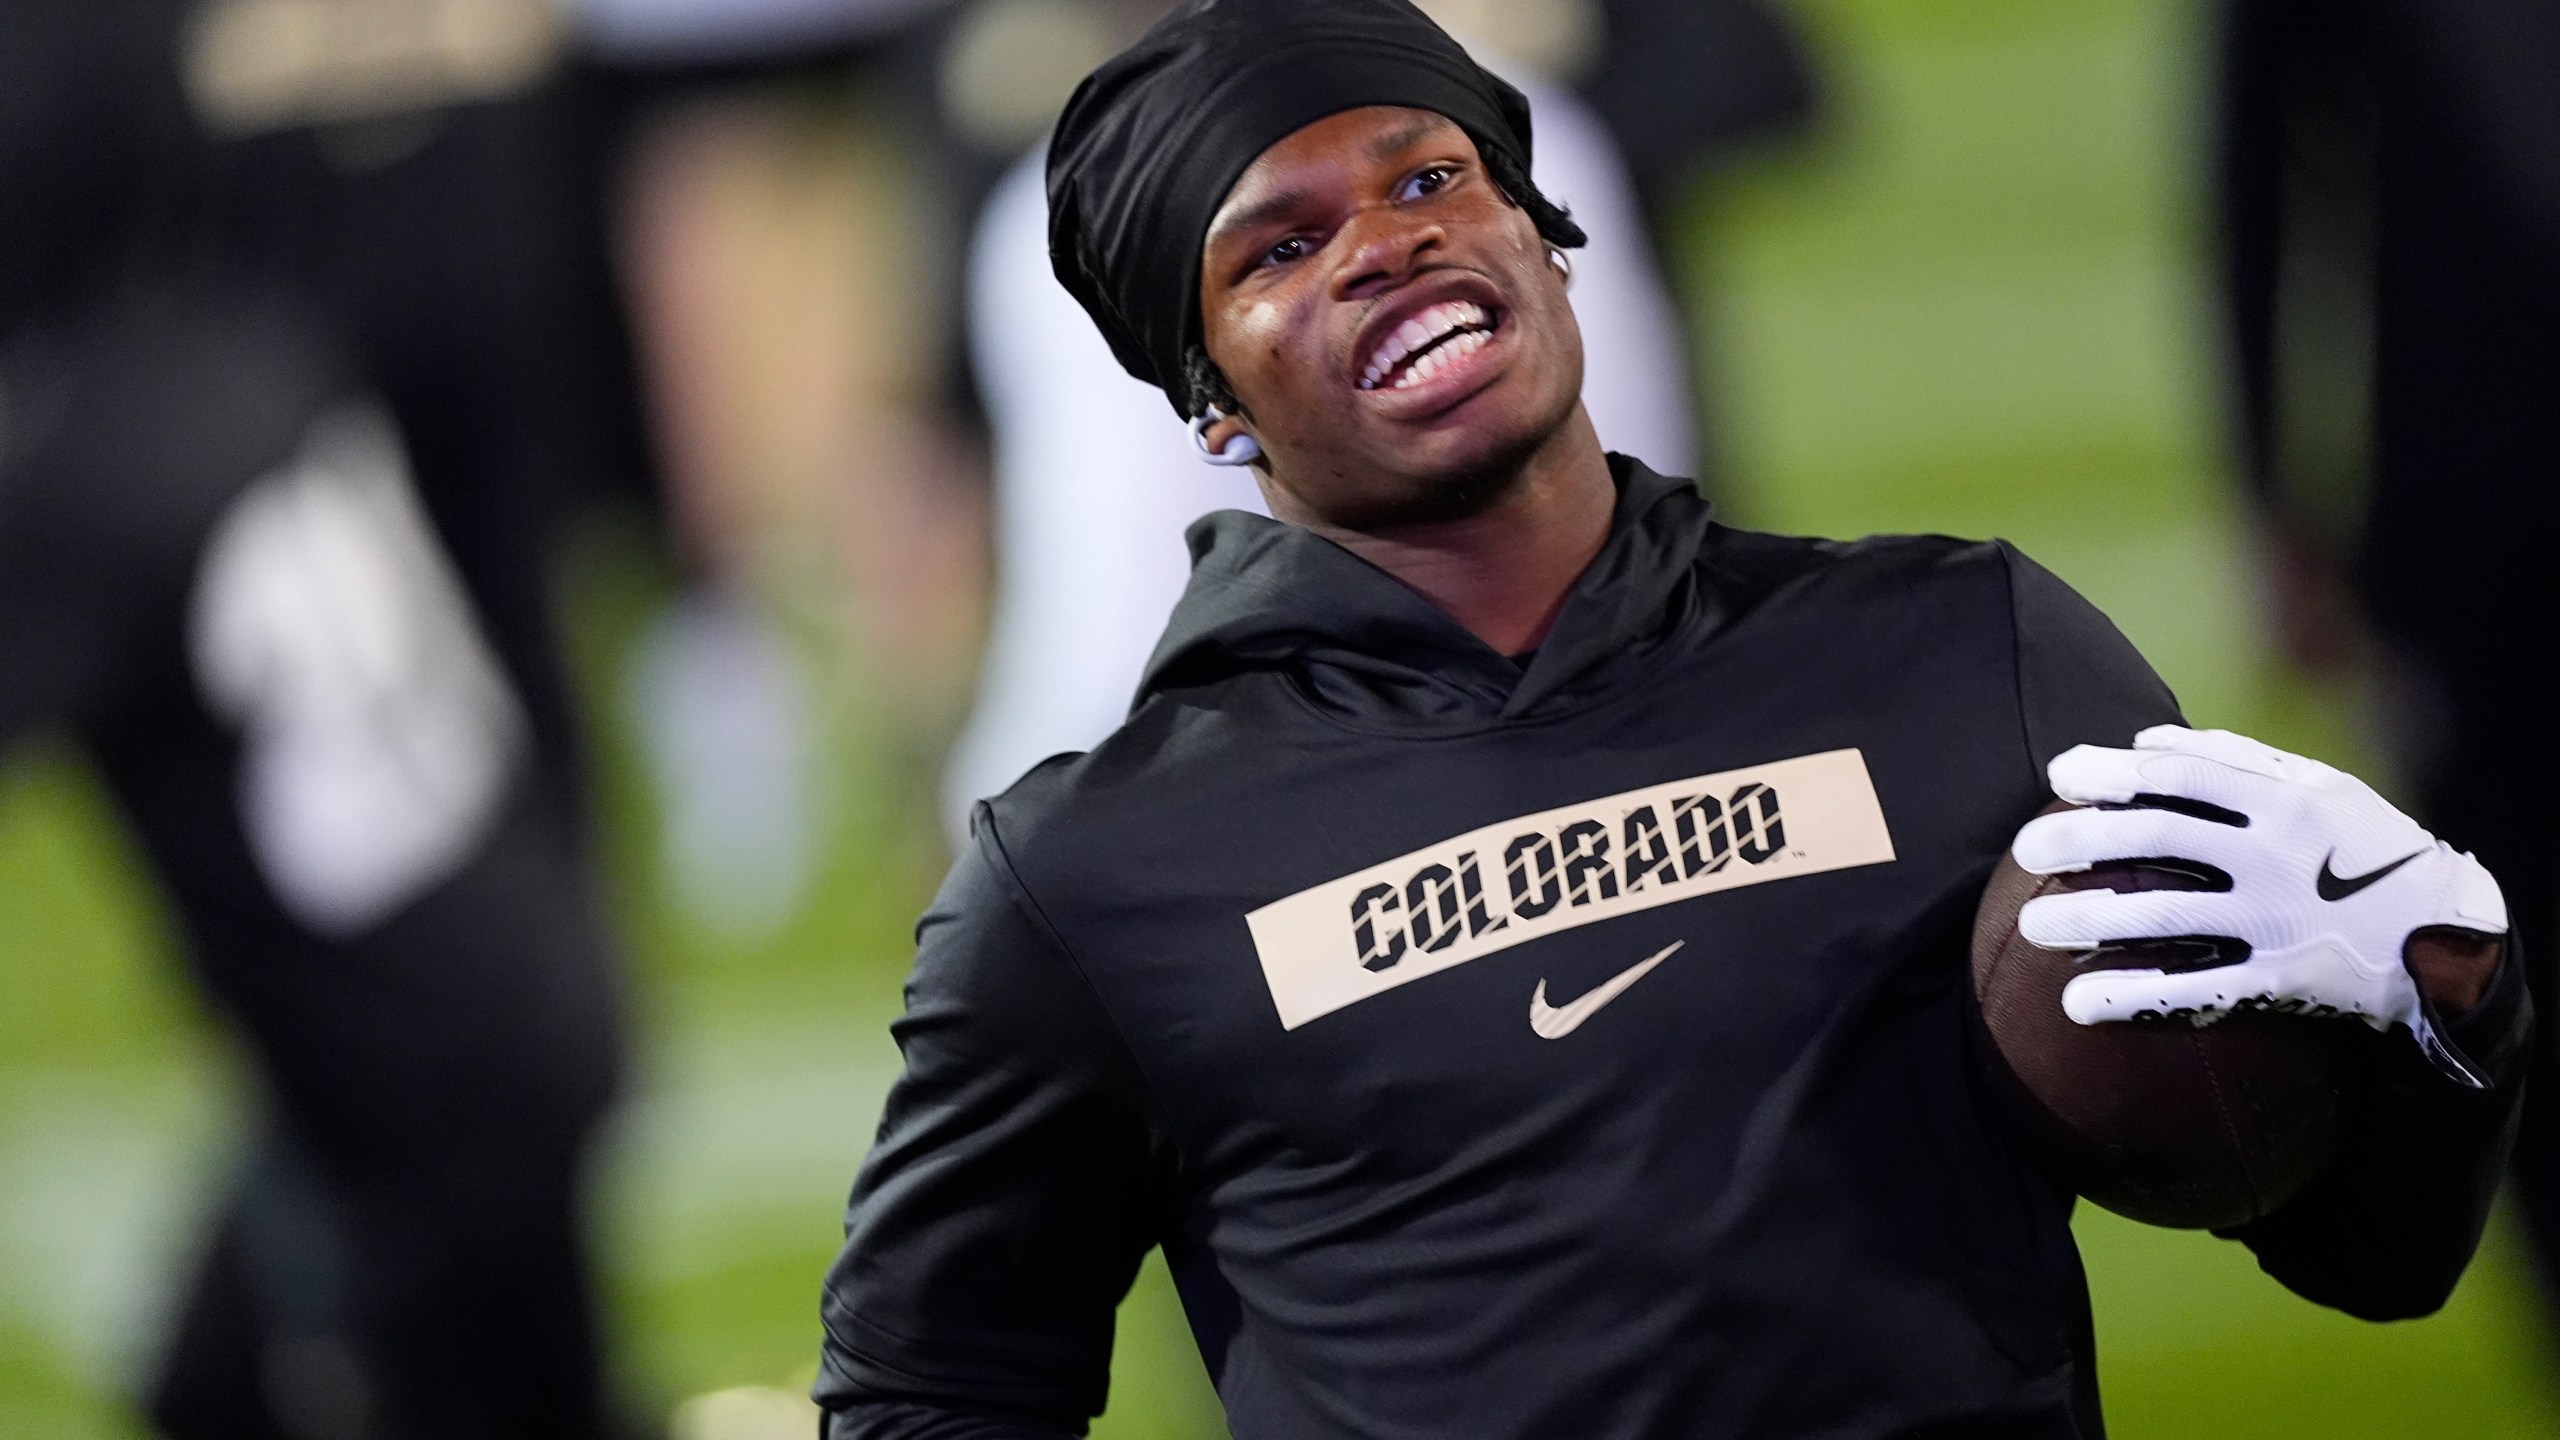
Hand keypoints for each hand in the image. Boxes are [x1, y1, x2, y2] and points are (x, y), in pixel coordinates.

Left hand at [2012, 725, 2508, 1086]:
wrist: (2449, 933)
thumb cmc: (2364, 850)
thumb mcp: (2320, 789)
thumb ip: (2236, 761)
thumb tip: (2145, 739)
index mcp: (2285, 800)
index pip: (2180, 774)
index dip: (2111, 772)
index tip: (2057, 776)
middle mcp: (2278, 856)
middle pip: (2159, 837)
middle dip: (2082, 841)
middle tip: (2027, 851)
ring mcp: (2280, 921)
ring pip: (2167, 916)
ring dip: (2088, 920)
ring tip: (2031, 926)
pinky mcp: (2285, 983)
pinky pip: (2198, 993)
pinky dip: (2133, 998)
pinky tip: (2077, 1005)